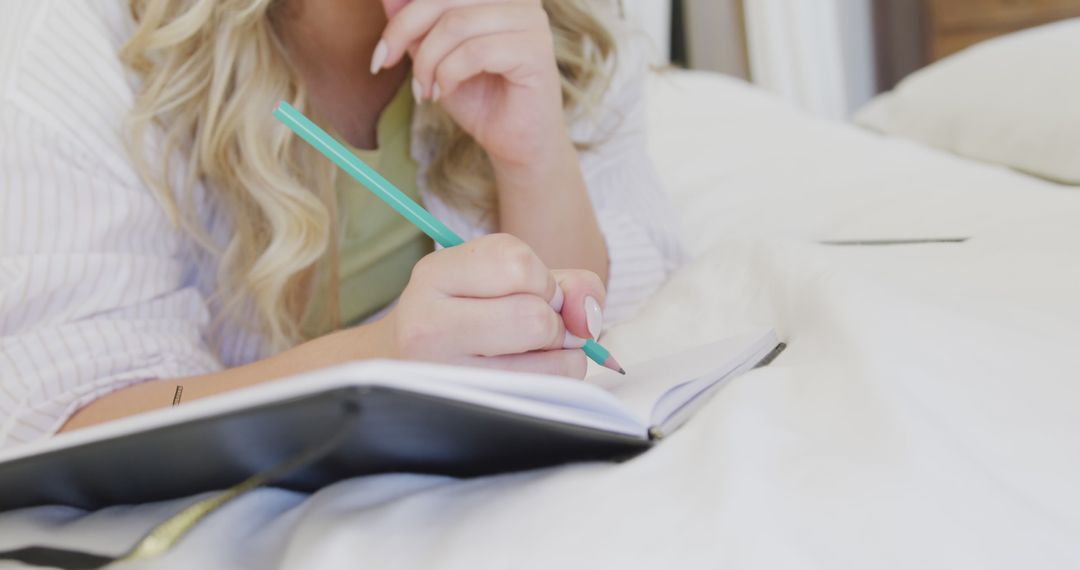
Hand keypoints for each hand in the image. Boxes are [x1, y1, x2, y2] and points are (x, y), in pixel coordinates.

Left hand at [373, 0, 567, 167]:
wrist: (515, 144)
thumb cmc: (481, 100)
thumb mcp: (435, 57)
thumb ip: (415, 25)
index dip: (403, 14)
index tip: (381, 51)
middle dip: (404, 31)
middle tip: (387, 64)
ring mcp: (531, 21)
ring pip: (456, 24)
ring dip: (427, 61)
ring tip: (425, 90)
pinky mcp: (535, 50)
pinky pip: (475, 52)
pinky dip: (449, 74)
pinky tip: (445, 92)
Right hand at [382, 233, 605, 377]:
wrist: (404, 368)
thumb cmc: (469, 315)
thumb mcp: (505, 279)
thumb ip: (567, 284)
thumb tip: (588, 318)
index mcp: (434, 275)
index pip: (517, 262)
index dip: (540, 278)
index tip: (520, 291)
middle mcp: (427, 327)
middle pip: (535, 317)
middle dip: (552, 320)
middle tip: (528, 328)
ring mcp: (446, 379)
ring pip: (553, 363)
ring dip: (560, 355)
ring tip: (526, 352)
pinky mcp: (472, 416)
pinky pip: (550, 394)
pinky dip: (555, 380)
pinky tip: (525, 375)